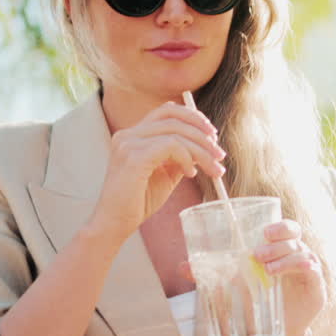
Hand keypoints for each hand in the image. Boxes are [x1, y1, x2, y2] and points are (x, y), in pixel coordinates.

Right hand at [92, 101, 226, 236]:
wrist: (116, 223)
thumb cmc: (138, 201)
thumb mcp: (165, 174)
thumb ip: (180, 157)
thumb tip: (204, 147)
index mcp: (134, 135)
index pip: (167, 111)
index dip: (193, 118)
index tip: (212, 136)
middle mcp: (128, 134)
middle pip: (173, 117)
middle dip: (202, 134)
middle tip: (220, 154)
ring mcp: (128, 143)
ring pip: (176, 132)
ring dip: (201, 150)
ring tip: (213, 169)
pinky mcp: (133, 157)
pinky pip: (170, 146)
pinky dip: (186, 157)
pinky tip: (191, 174)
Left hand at [177, 219, 326, 335]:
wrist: (281, 333)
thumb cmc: (260, 302)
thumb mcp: (237, 285)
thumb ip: (214, 273)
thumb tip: (183, 268)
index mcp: (280, 249)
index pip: (284, 228)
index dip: (278, 225)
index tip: (263, 231)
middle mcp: (298, 255)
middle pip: (295, 234)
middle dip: (279, 237)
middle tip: (258, 251)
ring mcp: (309, 270)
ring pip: (301, 252)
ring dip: (284, 257)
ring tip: (266, 268)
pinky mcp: (316, 288)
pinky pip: (313, 271)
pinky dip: (302, 268)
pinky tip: (292, 271)